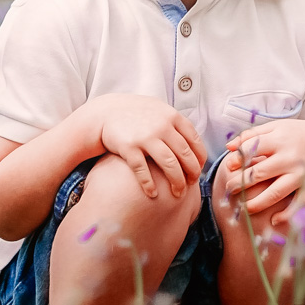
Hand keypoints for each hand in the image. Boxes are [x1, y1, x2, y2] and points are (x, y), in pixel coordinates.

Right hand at [87, 94, 206, 198]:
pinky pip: (143, 170)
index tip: (199, 170)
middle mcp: (162, 126)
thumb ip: (176, 124)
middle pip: (184, 155)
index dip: (199, 158)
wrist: (105, 112)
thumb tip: (194, 143)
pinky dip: (149, 184)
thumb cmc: (136, 114)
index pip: (195, 141)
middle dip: (191, 173)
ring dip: (176, 181)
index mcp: (172, 117)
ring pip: (169, 164)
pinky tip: (153, 193)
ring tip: (178, 193)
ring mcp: (145, 137)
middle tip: (191, 184)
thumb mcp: (160, 110)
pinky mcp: (129, 147)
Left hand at [218, 118, 304, 216]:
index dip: (237, 160)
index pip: (251, 150)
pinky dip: (287, 214)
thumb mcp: (276, 127)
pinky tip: (275, 220)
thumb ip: (251, 135)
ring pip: (276, 192)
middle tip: (230, 189)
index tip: (230, 167)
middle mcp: (289, 157)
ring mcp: (301, 173)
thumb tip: (229, 147)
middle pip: (259, 174)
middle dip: (240, 184)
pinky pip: (299, 203)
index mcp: (279, 139)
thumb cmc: (298, 133)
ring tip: (246, 207)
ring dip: (257, 203)